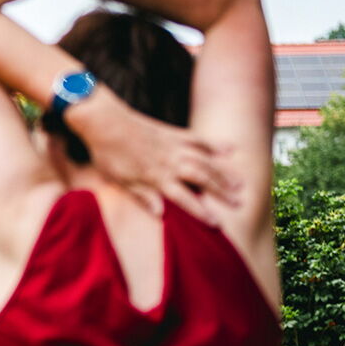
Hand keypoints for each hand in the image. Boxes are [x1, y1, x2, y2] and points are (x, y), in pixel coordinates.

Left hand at [68, 93, 239, 223]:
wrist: (104, 121)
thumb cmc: (108, 154)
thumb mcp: (120, 180)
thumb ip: (142, 196)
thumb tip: (160, 214)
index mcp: (156, 177)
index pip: (184, 199)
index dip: (201, 212)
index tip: (217, 224)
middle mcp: (170, 162)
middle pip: (202, 179)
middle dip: (221, 193)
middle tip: (239, 204)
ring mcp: (174, 146)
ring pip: (205, 160)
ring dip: (224, 172)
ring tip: (240, 184)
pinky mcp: (173, 133)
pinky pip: (198, 139)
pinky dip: (215, 145)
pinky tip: (230, 150)